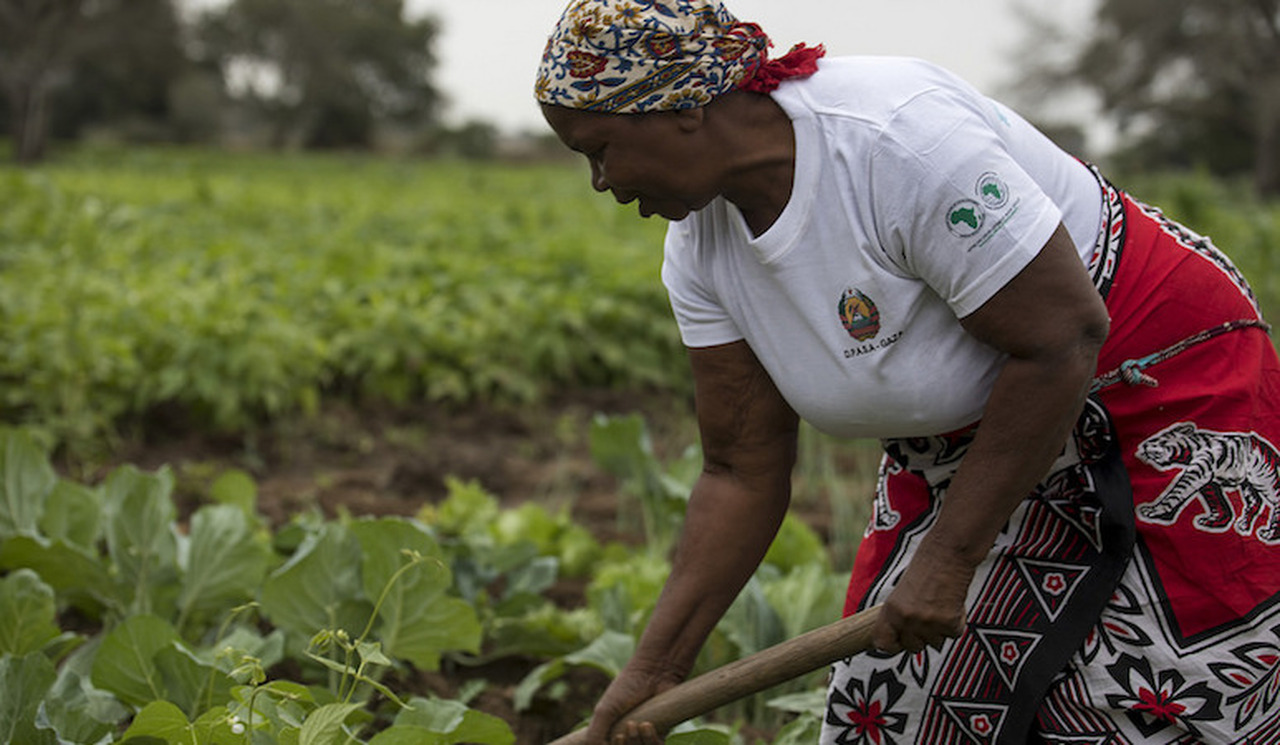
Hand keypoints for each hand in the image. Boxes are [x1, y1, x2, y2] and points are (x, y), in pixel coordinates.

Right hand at [583, 662, 680, 743]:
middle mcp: (627, 736)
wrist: (653, 673)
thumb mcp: (604, 711)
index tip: (617, 736)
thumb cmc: (626, 688)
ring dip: (637, 743)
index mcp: (611, 731)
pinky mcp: (662, 732)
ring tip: (635, 724)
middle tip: (626, 730)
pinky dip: (651, 741)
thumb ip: (594, 734)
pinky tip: (647, 725)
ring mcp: (644, 735)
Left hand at [870, 535, 976, 653]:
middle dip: (920, 637)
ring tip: (939, 605)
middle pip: (913, 648)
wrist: (947, 555)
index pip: (884, 644)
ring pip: (935, 643)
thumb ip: (899, 617)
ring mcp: (929, 623)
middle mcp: (907, 619)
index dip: (892, 645)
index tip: (898, 642)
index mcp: (890, 611)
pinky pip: (953, 635)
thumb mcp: (901, 593)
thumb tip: (900, 641)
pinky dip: (956, 622)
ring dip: (939, 630)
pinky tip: (952, 604)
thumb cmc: (924, 570)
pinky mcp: (950, 624)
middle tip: (927, 615)